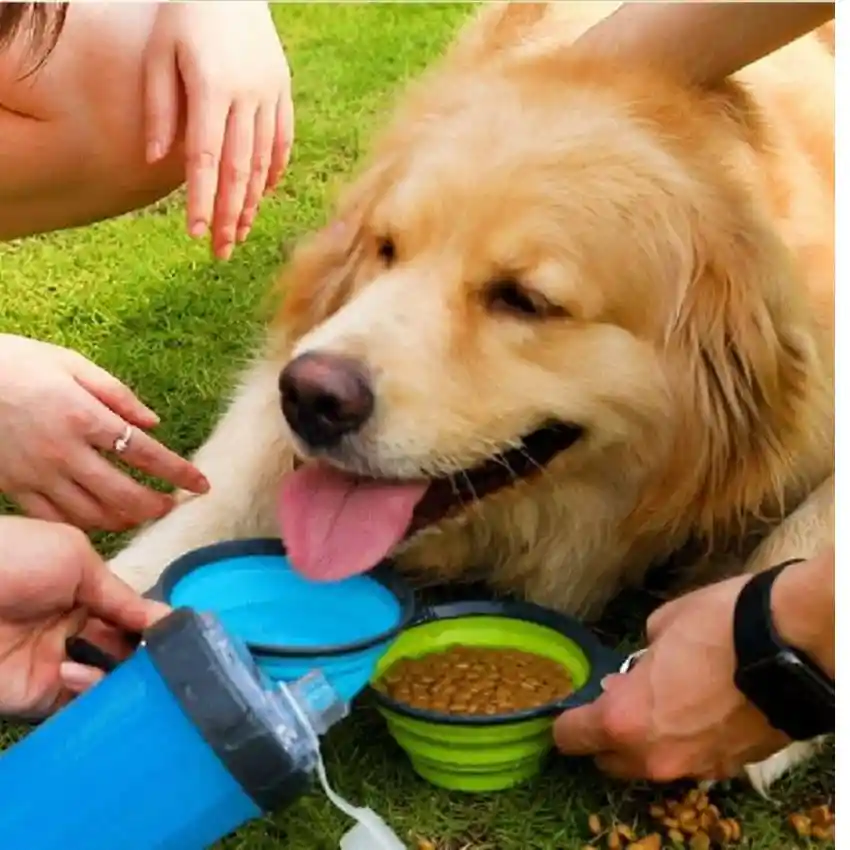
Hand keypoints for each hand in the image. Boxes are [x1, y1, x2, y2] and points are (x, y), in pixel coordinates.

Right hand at [0, 334, 208, 531]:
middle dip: (157, 506)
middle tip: (173, 505)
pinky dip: (84, 526)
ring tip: (143, 515)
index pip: (146, 454)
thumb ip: (117, 395)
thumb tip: (154, 422)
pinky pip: (56, 520)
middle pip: (124, 495)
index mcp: (84, 416)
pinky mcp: (14, 488)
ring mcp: (37, 475)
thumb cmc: (16, 362)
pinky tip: (100, 521)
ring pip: (92, 515)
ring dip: (126, 521)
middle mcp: (64, 452)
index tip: (202, 484)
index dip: (179, 472)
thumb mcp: (71, 363)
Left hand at [0, 516, 169, 717]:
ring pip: (109, 680)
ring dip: (121, 675)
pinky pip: (78, 703)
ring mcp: (57, 665)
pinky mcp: (37, 696)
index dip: (155, 624)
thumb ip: (122, 595)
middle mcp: (75, 631)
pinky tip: (73, 672)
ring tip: (118, 663)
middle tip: (163, 654)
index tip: (183, 631)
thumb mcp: (76, 559)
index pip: (132, 616)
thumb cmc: (12, 559)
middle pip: (126, 651)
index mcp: (84, 595)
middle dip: (146, 654)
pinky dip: (88, 693)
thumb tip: (167, 618)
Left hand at [143, 1, 293, 259]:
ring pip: (263, 159)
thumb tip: (159, 162)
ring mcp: (269, 94)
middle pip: (239, 169)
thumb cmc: (183, 17)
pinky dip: (274, 170)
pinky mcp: (283, 90)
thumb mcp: (159, 54)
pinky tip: (264, 195)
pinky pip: (282, 138)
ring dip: (253, 200)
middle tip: (223, 252)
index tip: (197, 234)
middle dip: (231, 214)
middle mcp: (246, 96)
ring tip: (242, 232)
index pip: (206, 158)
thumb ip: (160, 108)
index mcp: (211, 88)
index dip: (203, 199)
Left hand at [553, 574, 789, 781]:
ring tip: (663, 705)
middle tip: (618, 703)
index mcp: (624, 718)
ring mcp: (695, 768)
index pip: (572, 737)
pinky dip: (685, 744)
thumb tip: (637, 672)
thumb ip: (637, 660)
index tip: (573, 706)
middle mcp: (654, 755)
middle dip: (605, 737)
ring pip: (652, 766)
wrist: (792, 647)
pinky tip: (699, 712)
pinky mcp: (730, 769)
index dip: (567, 721)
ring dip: (647, 743)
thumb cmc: (716, 626)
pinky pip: (691, 763)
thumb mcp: (660, 626)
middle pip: (609, 762)